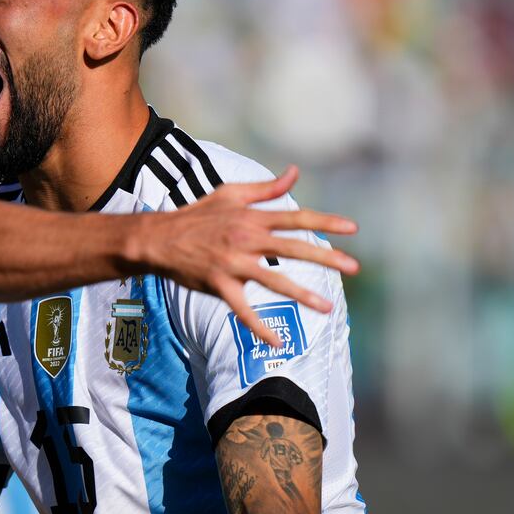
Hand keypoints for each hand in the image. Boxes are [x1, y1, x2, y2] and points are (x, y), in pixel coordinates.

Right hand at [139, 166, 358, 346]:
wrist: (159, 238)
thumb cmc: (196, 215)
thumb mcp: (230, 194)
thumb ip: (265, 188)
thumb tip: (294, 172)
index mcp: (252, 217)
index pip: (296, 218)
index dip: (325, 222)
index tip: (353, 229)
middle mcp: (246, 238)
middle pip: (293, 247)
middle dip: (327, 257)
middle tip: (355, 267)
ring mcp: (233, 262)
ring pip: (273, 280)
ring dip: (302, 294)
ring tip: (327, 308)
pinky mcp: (219, 284)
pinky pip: (242, 309)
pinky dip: (259, 327)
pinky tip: (277, 341)